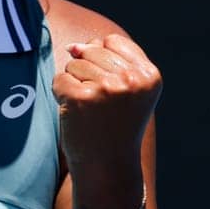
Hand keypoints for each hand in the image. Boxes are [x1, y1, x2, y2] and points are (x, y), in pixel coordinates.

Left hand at [53, 32, 160, 175]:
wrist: (107, 167)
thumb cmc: (115, 128)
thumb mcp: (127, 92)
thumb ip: (108, 61)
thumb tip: (73, 45)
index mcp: (149, 75)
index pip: (113, 41)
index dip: (102, 60)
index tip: (109, 90)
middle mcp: (131, 79)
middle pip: (92, 50)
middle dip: (87, 73)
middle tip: (99, 105)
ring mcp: (106, 88)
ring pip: (74, 63)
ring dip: (74, 84)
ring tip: (89, 110)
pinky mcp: (81, 98)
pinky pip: (60, 79)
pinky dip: (60, 95)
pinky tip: (74, 114)